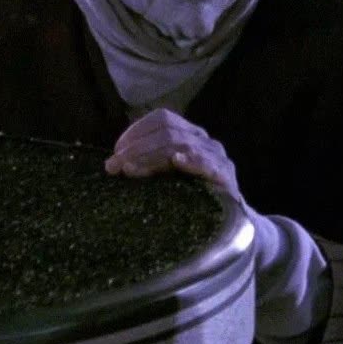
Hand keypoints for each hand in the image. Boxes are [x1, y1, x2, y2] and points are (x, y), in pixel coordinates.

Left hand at [104, 108, 240, 200]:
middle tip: (113, 165)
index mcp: (189, 134)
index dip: (137, 130)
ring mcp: (217, 157)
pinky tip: (176, 162)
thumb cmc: (192, 198)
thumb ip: (147, 165)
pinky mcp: (225, 176)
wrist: (229, 224)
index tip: (116, 150)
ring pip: (180, 145)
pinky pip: (207, 164)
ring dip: (150, 156)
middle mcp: (204, 140)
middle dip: (136, 147)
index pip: (162, 119)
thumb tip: (113, 164)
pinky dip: (191, 160)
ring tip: (130, 169)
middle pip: (168, 132)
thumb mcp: (167, 177)